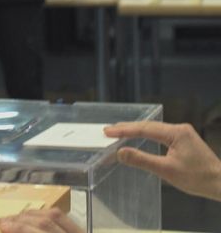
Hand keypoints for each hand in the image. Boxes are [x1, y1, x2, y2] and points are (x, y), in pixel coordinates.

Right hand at [0, 209, 83, 232]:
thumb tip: (9, 229)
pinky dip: (44, 214)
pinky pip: (63, 217)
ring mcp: (79, 232)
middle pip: (46, 222)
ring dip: (31, 214)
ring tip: (14, 218)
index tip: (0, 225)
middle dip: (20, 219)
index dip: (19, 227)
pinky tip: (32, 217)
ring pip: (56, 214)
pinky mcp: (81, 231)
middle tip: (1, 221)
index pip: (42, 229)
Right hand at [104, 121, 220, 200]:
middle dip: (128, 128)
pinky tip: (139, 137)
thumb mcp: (166, 171)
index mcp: (176, 133)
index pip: (145, 129)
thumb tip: (120, 152)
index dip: (124, 130)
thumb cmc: (196, 178)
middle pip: (148, 126)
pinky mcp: (184, 140)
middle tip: (108, 130)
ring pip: (154, 130)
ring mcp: (182, 134)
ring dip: (136, 131)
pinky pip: (160, 135)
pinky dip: (146, 136)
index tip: (108, 132)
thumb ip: (142, 160)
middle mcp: (179, 129)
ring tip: (118, 132)